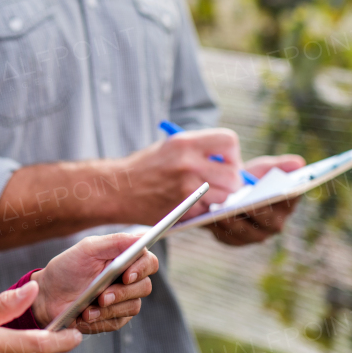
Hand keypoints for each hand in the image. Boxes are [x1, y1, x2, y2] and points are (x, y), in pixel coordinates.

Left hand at [29, 233, 158, 332]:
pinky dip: (101, 319)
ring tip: (87, 309)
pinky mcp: (114, 318)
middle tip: (102, 297)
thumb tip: (142, 237)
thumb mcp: (87, 249)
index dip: (142, 268)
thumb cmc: (67, 268)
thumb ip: (115, 242)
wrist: (48, 296)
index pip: (149, 262)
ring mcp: (122, 300)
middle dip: (122, 293)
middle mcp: (128, 279)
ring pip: (133, 307)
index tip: (126, 275)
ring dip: (109, 309)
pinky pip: (118, 322)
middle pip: (145, 287)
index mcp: (124, 259)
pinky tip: (86, 316)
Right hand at [115, 128, 242, 224]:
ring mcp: (186, 189)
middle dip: (231, 181)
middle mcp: (188, 163)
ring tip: (201, 193)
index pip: (229, 141)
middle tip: (221, 183)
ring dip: (219, 198)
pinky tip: (187, 203)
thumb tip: (232, 162)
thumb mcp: (171, 147)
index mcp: (185, 143)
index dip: (231, 154)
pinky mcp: (183, 210)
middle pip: (233, 175)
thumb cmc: (146, 167)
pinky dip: (202, 209)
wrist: (118, 189)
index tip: (224, 162)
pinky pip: (208, 210)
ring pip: (225, 196)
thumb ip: (200, 151)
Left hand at [207, 154, 304, 245]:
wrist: (229, 191)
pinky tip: (208, 219)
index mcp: (286, 205)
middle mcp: (275, 224)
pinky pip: (227, 237)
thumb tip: (300, 162)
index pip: (287, 203)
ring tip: (220, 212)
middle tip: (241, 205)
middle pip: (266, 221)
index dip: (281, 199)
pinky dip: (218, 229)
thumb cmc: (251, 179)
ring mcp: (255, 235)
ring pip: (244, 232)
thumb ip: (279, 166)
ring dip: (232, 222)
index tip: (272, 192)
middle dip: (254, 213)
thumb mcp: (263, 169)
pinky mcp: (235, 240)